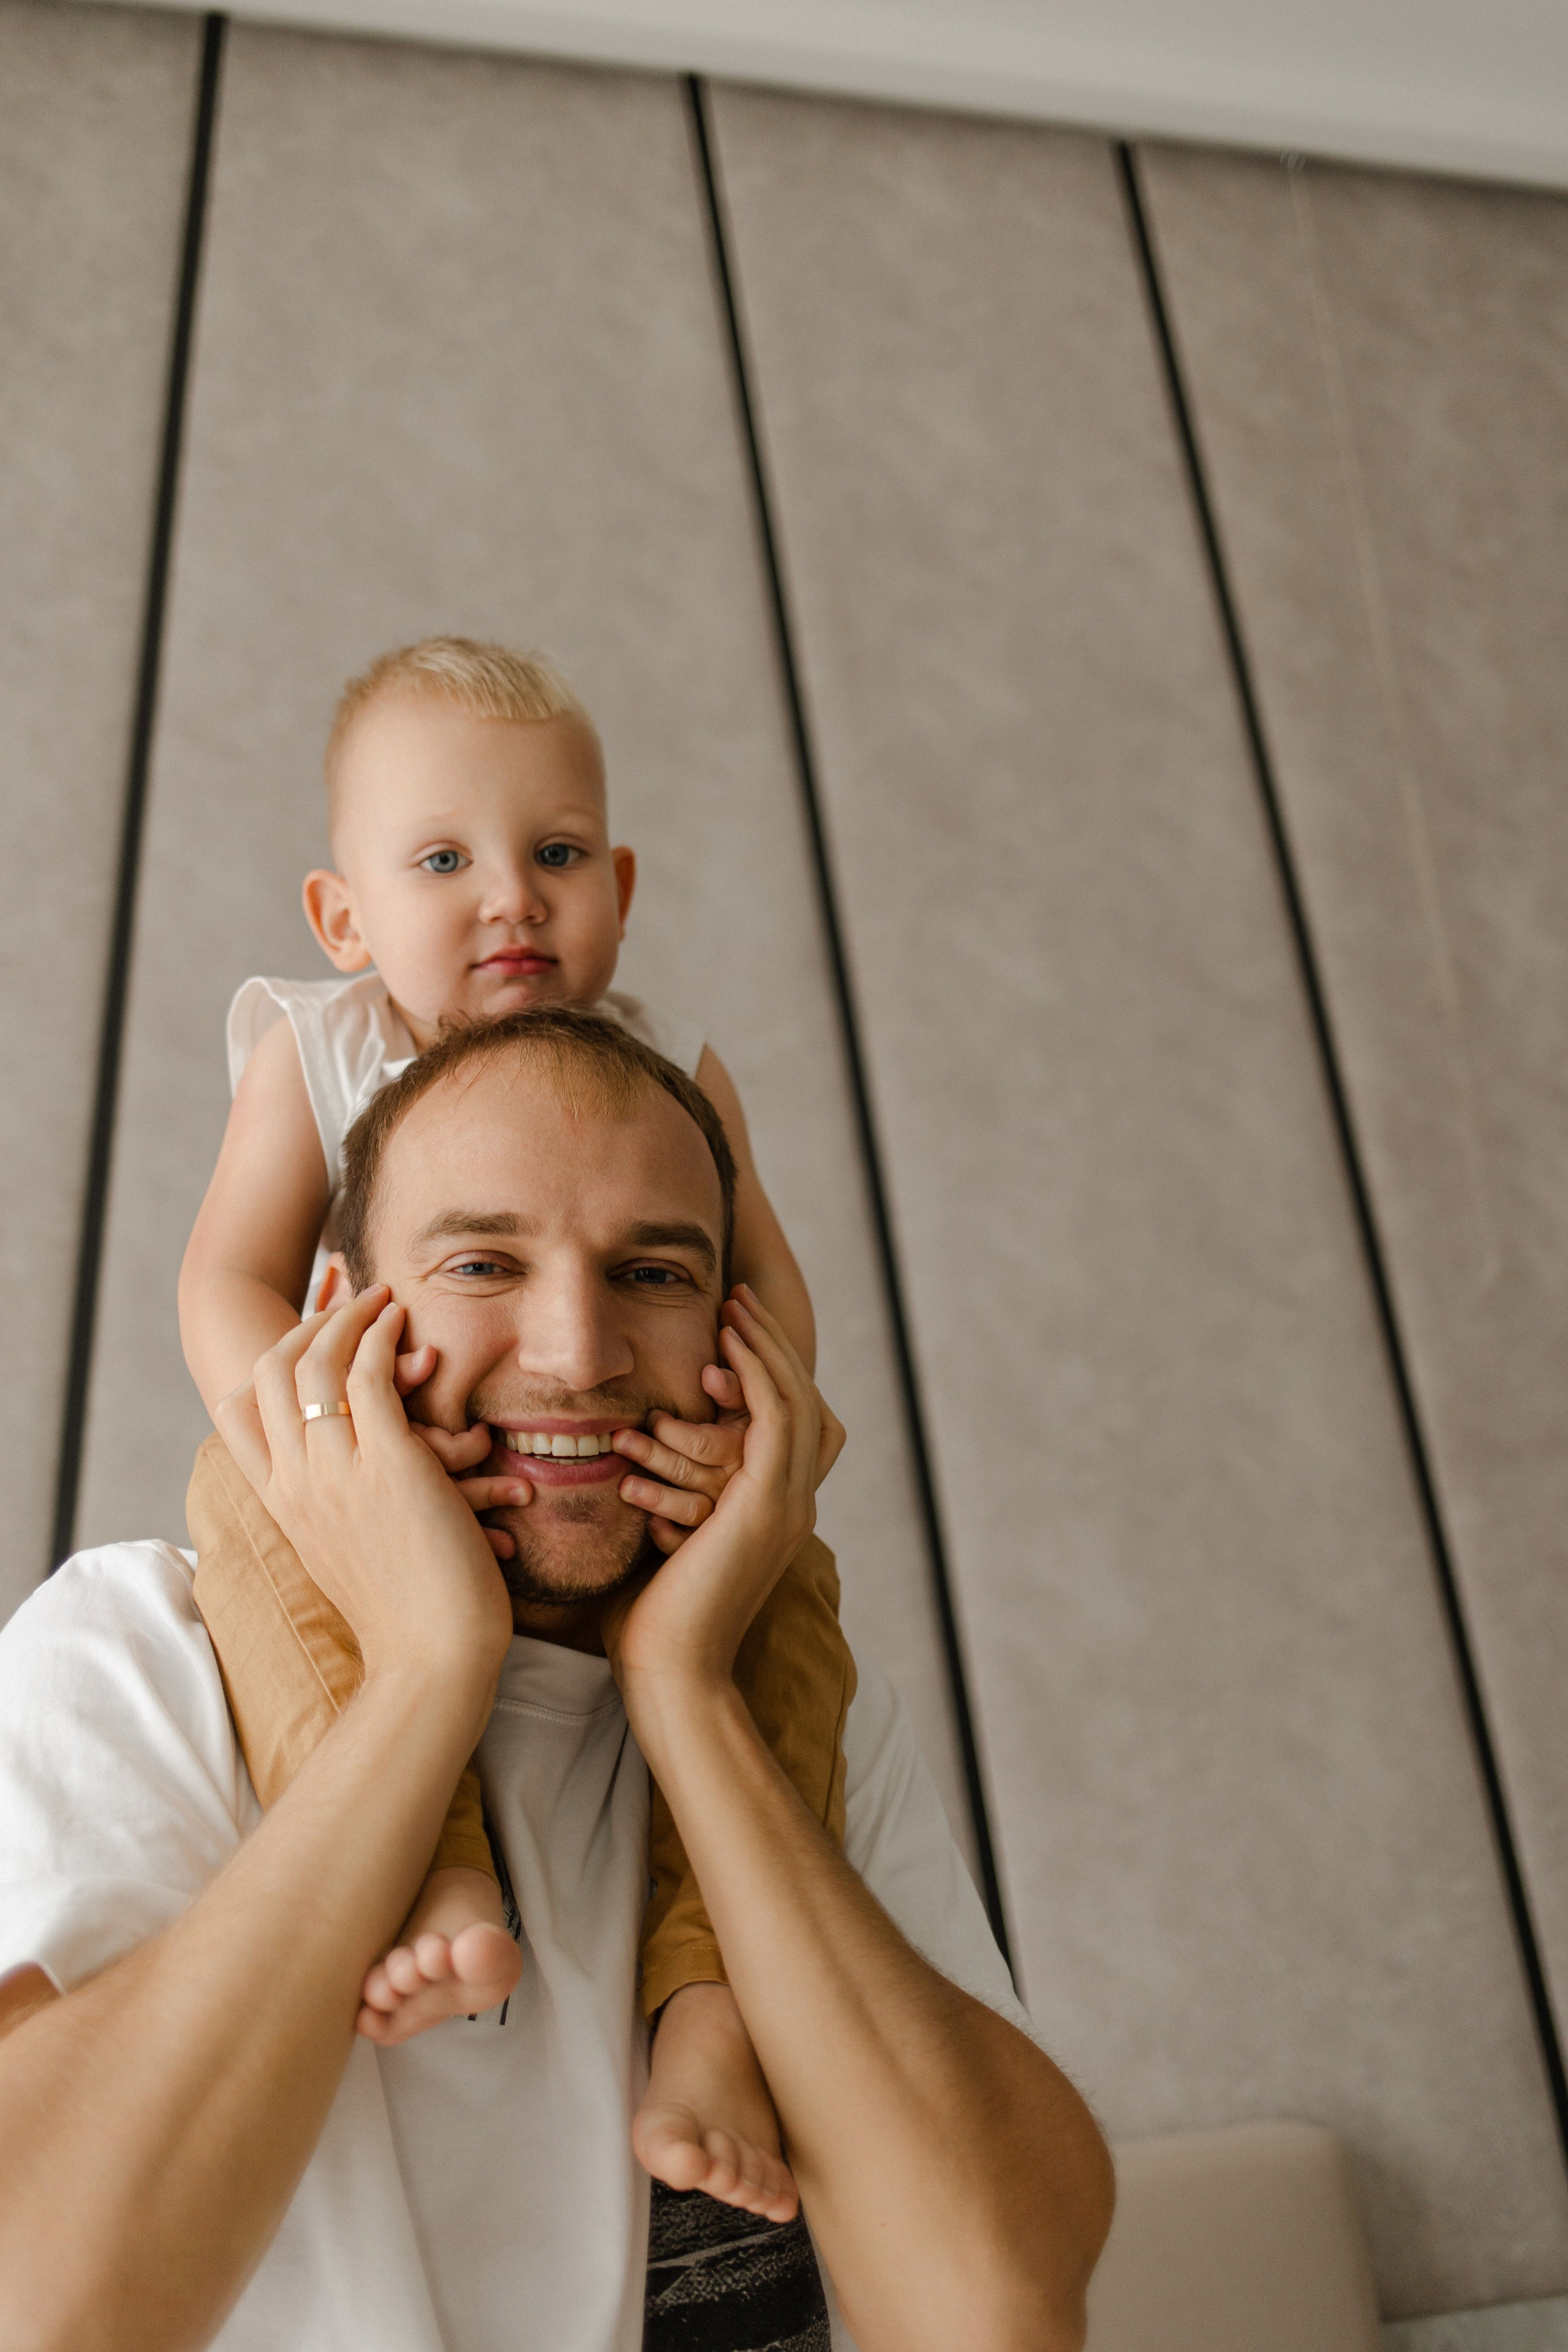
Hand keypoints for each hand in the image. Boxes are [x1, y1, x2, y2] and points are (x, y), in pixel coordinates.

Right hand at [215, 1287, 516, 1691]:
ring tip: (380, 1297)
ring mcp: (337, 1471)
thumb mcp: (346, 1555)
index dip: (263, 1359)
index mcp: (280, 1504)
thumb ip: (331, 1511)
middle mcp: (296, 1482)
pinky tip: (402, 1323)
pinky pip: (369, 1376)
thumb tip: (337, 1487)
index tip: (299, 1331)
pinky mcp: (389, 1463)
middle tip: (344, 1300)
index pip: (238, 1410)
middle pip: (271, 1373)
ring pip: (317, 1364)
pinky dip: (381, 1338)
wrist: (432, 1658)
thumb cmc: (402, 1614)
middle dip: (305, 1323)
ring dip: (349, 1317)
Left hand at [605, 1287, 841, 1701]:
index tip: (729, 1326)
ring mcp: (789, 1503)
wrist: (666, 1672)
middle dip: (769, 1344)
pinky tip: (723, 1351)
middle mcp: (792, 1502)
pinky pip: (775, 1420)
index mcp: (771, 1509)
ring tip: (733, 1307)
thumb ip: (658, 1495)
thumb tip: (621, 1453)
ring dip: (764, 1348)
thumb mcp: (657, 1537)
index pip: (786, 1420)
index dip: (764, 1368)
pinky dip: (756, 1378)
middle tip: (740, 1297)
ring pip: (794, 1401)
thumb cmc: (645, 1618)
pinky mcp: (771, 1504)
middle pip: (800, 1399)